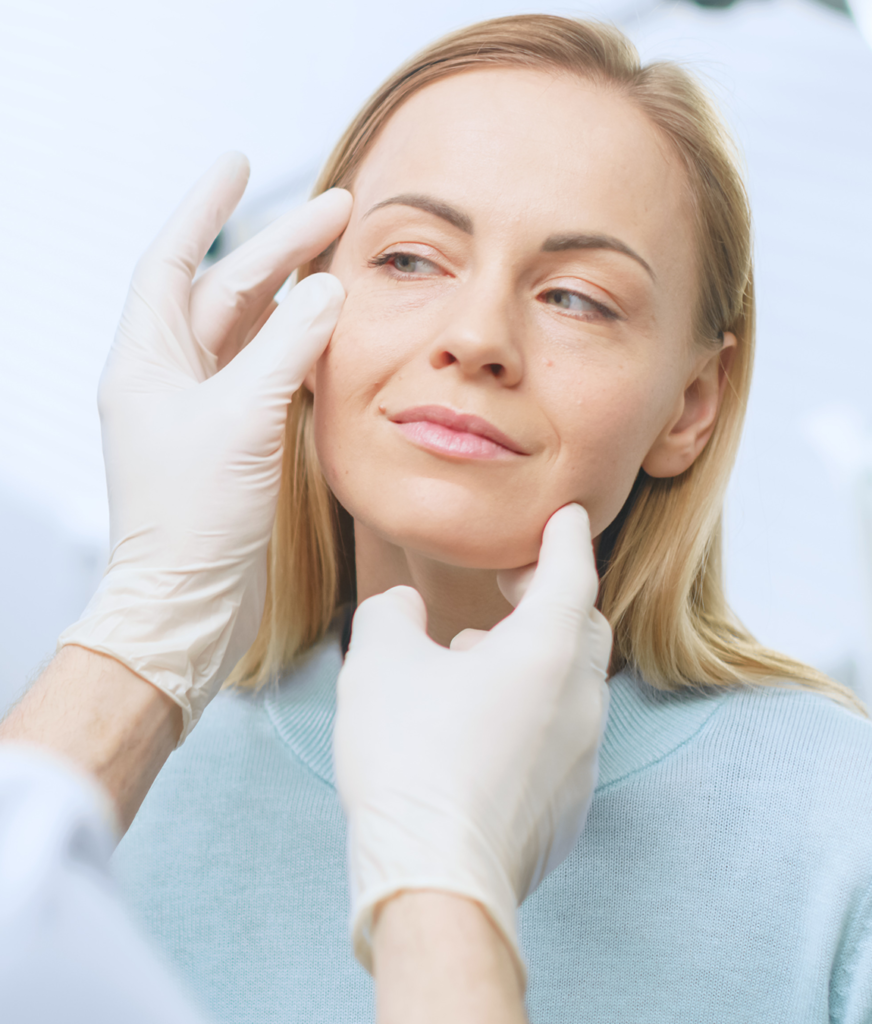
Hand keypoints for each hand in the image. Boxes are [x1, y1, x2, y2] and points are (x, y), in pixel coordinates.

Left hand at [58, 154, 351, 740]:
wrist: (188, 604)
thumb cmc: (193, 520)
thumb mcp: (242, 421)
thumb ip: (285, 350)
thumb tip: (326, 291)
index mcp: (147, 361)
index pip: (175, 261)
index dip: (207, 208)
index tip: (240, 164)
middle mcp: (170, 378)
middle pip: (229, 292)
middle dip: (281, 247)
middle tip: (339, 208)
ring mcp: (203, 411)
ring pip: (253, 332)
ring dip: (295, 295)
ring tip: (344, 260)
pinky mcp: (233, 442)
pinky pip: (270, 376)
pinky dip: (301, 349)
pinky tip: (332, 333)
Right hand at [333, 503, 611, 980]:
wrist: (434, 879)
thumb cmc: (409, 759)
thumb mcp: (380, 662)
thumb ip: (393, 613)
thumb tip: (406, 608)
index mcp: (546, 652)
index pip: (571, 573)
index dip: (565, 538)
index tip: (567, 516)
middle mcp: (579, 700)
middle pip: (584, 627)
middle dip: (554, 596)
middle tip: (511, 586)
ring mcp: (582, 758)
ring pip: (573, 685)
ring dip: (537, 658)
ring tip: (477, 660)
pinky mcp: (570, 807)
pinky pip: (563, 738)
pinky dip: (535, 713)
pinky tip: (484, 730)